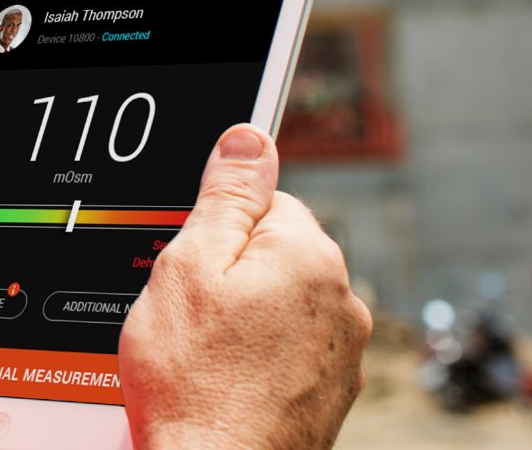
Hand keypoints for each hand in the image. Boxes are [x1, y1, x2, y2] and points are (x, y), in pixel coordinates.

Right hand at [120, 125, 371, 449]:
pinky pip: (288, 347)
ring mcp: (343, 351)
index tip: (192, 260)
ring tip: (203, 351)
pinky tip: (223, 377)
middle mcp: (342, 301)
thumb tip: (250, 139)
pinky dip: (258, 355)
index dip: (214, 228)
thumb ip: (225, 197)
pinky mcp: (331, 391)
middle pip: (273, 251)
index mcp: (309, 256)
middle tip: (190, 309)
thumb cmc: (195, 384)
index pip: (263, 199)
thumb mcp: (188, 268)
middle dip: (230, 271)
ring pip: (280, 301)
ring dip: (244, 315)